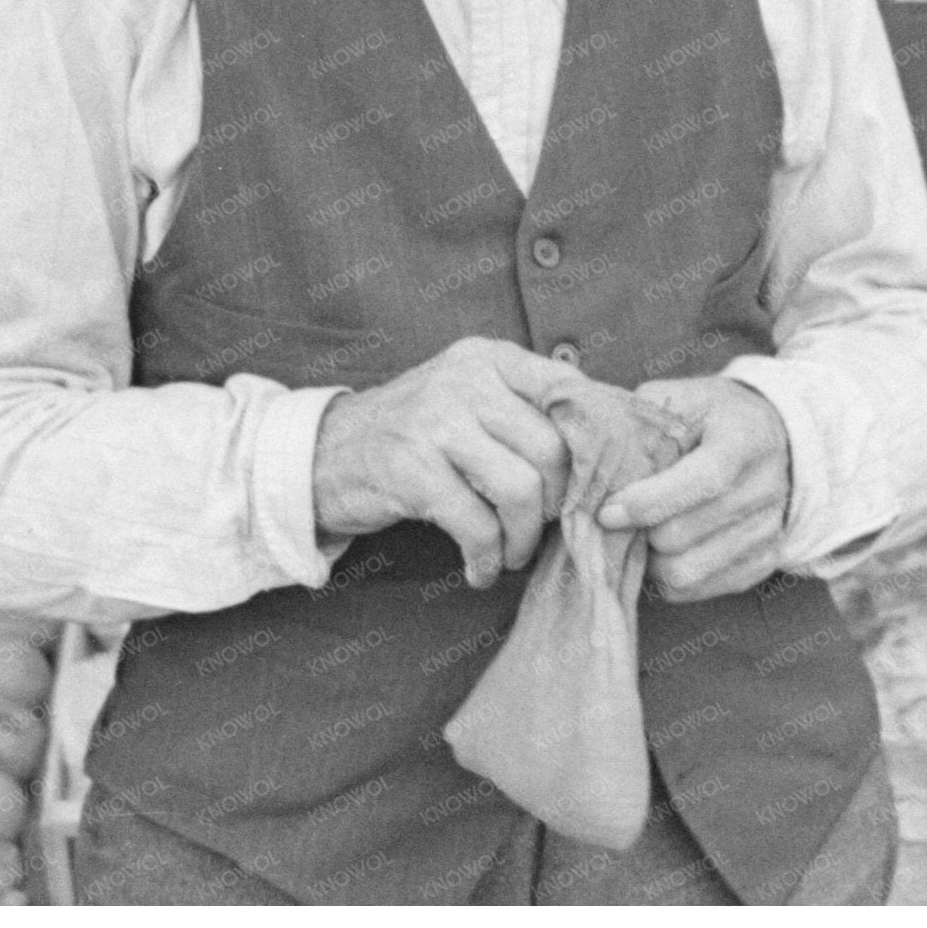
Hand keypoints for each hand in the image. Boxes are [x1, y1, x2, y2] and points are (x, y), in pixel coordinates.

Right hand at [310, 337, 579, 589]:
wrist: (324, 453)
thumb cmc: (414, 434)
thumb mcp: (466, 397)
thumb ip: (523, 409)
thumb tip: (601, 450)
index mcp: (488, 358)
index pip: (567, 388)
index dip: (589, 442)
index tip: (586, 481)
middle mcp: (465, 380)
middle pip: (551, 449)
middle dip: (556, 503)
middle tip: (540, 527)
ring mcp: (435, 421)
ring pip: (520, 489)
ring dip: (523, 538)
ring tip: (510, 553)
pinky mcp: (411, 469)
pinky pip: (477, 524)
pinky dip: (487, 558)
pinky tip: (480, 569)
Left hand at [595, 376, 791, 602]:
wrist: (771, 436)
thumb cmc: (710, 416)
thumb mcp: (679, 398)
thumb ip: (641, 422)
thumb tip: (595, 459)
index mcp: (745, 437)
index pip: (702, 480)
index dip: (650, 501)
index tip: (607, 511)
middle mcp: (766, 488)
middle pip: (683, 534)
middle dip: (638, 530)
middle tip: (617, 518)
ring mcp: (768, 530)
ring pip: (686, 570)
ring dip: (649, 559)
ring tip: (639, 534)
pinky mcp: (763, 562)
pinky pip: (698, 589)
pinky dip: (668, 577)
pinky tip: (661, 550)